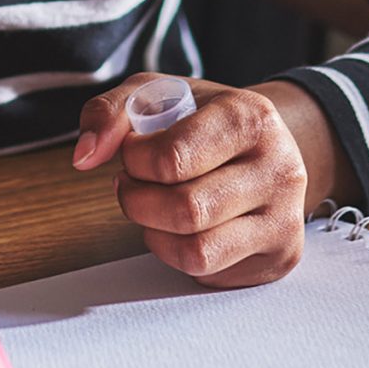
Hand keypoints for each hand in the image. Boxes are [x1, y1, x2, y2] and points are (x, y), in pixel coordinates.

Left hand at [73, 75, 312, 287]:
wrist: (263, 145)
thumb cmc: (203, 120)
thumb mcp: (155, 94)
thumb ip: (109, 113)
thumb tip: (84, 156)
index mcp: (250, 117)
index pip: (173, 158)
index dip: (134, 161)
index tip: (132, 153)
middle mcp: (279, 168)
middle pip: (186, 210)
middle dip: (138, 201)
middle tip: (132, 185)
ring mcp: (284, 217)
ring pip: (198, 252)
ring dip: (155, 233)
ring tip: (153, 207)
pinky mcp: (280, 255)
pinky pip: (211, 273)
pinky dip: (179, 254)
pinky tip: (181, 228)